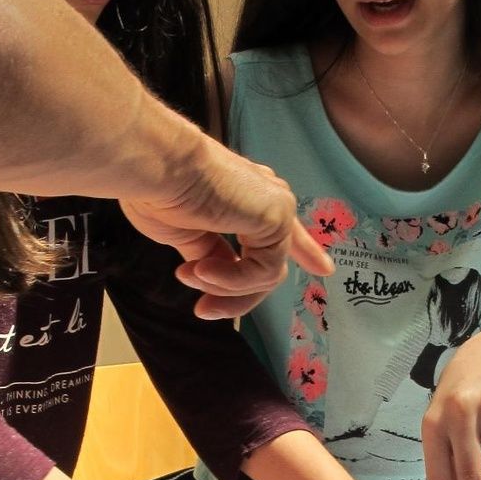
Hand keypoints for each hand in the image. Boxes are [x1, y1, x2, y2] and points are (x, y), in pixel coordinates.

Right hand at [120, 137, 331, 317]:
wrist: (156, 169)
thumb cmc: (158, 191)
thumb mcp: (184, 233)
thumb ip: (208, 253)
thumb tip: (212, 274)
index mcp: (244, 197)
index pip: (282, 229)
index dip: (305, 249)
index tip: (324, 269)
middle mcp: (264, 199)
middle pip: (270, 263)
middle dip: (238, 296)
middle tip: (202, 310)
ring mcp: (274, 207)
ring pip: (266, 276)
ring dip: (224, 287)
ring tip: (191, 276)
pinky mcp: (277, 219)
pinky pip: (263, 274)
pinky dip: (231, 281)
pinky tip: (202, 270)